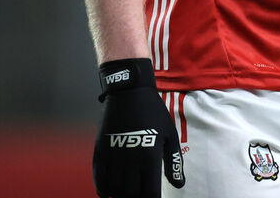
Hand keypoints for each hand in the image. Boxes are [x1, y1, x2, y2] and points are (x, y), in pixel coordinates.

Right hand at [92, 58, 185, 197]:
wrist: (129, 93)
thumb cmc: (153, 114)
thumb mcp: (169, 135)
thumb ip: (174, 161)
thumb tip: (179, 185)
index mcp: (150, 156)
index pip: (150, 193)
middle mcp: (130, 159)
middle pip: (131, 195)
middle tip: (141, 194)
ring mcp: (113, 156)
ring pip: (115, 191)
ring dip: (121, 196)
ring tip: (128, 192)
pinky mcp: (100, 152)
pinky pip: (99, 180)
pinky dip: (105, 190)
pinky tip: (112, 191)